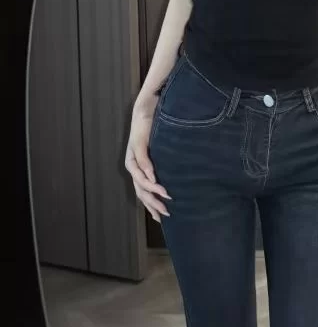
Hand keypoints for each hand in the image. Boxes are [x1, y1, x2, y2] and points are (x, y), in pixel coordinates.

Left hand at [124, 96, 171, 222]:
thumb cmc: (157, 130)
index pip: (143, 193)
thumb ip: (162, 166)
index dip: (152, 207)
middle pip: (140, 191)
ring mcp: (133, 156)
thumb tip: (174, 183)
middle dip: (153, 203)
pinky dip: (149, 173)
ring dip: (153, 190)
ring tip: (165, 197)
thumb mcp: (161, 152)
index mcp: (138, 169)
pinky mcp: (137, 145)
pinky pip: (142, 163)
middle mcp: (133, 165)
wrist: (148, 108)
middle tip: (166, 213)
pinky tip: (156, 181)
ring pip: (140, 180)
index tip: (162, 218)